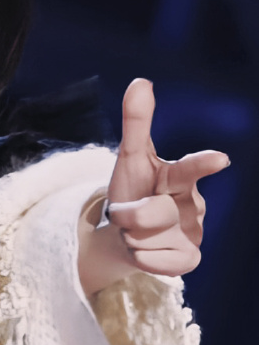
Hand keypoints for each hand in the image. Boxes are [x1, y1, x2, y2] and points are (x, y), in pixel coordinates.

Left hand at [78, 78, 229, 295]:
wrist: (124, 233)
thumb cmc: (132, 189)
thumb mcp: (129, 157)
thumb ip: (136, 122)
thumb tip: (141, 81)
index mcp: (179, 176)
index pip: (189, 168)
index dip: (202, 163)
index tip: (220, 159)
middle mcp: (193, 203)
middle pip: (152, 213)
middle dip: (128, 215)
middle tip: (125, 215)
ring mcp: (194, 233)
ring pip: (149, 238)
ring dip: (131, 236)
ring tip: (136, 232)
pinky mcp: (189, 259)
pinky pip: (157, 262)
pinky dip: (140, 258)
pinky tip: (145, 250)